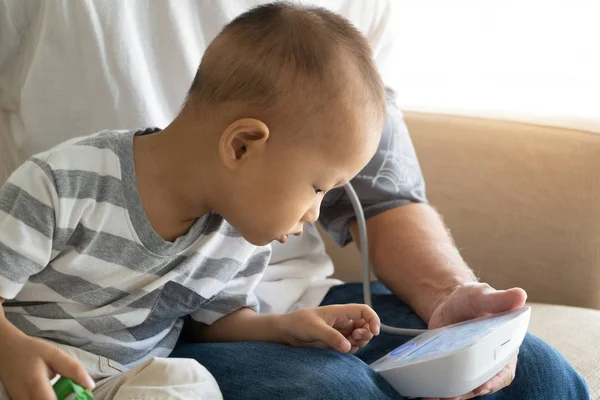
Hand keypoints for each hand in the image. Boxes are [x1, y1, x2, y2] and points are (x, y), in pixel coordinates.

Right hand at [0, 325, 94, 399]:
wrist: (6, 351)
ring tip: (65, 392)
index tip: (81, 396)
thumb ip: (73, 369)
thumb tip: (90, 385)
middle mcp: (24, 399)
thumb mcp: (55, 354)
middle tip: (74, 393)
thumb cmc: (32, 351)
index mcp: (35, 385)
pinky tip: (55, 394)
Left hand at [278, 304, 380, 352]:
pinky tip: (341, 350)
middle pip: (366, 326)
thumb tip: (348, 347)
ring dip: (359, 343)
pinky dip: (351, 350)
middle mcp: (343, 322)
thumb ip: (331, 337)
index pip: (364, 311)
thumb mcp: (315, 328)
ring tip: (346, 345)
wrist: (287, 333)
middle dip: (366, 334)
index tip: (375, 331)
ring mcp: (340, 333)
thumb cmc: (299, 323)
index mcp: (340, 312)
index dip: (373, 319)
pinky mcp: (336, 343)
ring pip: (360, 338)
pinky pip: (351, 347)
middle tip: (354, 338)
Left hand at [425, 282, 526, 399]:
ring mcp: (470, 368)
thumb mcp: (482, 295)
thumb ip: (498, 299)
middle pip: (481, 384)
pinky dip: (438, 390)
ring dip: (450, 395)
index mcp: (504, 348)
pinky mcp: (452, 369)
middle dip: (466, 393)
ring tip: (434, 397)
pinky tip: (426, 393)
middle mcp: (489, 363)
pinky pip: (449, 384)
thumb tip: (519, 296)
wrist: (448, 303)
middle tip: (450, 396)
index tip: (482, 386)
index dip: (494, 381)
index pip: (503, 371)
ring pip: (463, 389)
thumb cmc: (471, 299)